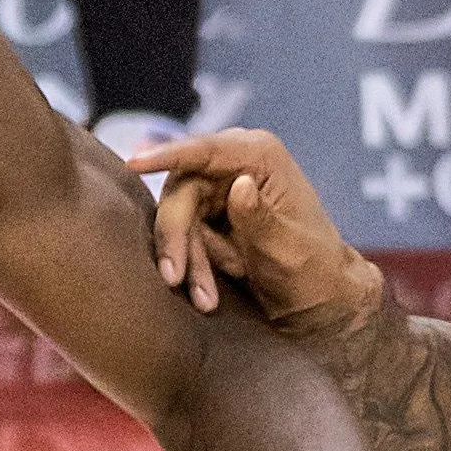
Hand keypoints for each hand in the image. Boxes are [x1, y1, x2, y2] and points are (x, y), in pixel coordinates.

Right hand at [127, 129, 388, 329]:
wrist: (317, 299)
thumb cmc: (311, 270)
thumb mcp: (286, 249)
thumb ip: (260, 218)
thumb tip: (238, 185)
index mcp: (260, 155)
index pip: (203, 150)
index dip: (164, 155)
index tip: (133, 162)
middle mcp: (235, 163)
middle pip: (180, 192)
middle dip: (177, 239)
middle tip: (175, 280)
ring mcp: (219, 187)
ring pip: (176, 219)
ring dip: (186, 262)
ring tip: (205, 300)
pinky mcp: (208, 214)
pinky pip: (182, 237)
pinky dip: (191, 266)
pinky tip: (207, 294)